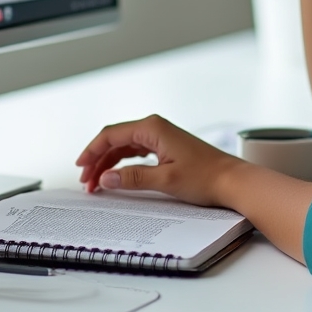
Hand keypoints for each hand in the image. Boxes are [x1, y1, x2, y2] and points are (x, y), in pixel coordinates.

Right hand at [77, 114, 241, 206]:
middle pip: (116, 139)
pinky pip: (137, 151)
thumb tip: (106, 178)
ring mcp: (161, 137)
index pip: (112, 134)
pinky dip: (123, 163)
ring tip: (97, 184)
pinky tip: (117, 176)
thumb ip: (133, 178)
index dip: (92, 150)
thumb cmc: (205, 177)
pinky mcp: (167, 147)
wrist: (232, 180)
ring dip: (109, 163)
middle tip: (86, 182)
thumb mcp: (165, 180)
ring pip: (125, 146)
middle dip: (98, 159)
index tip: (80, 167)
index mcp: (153, 128)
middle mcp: (155, 128)